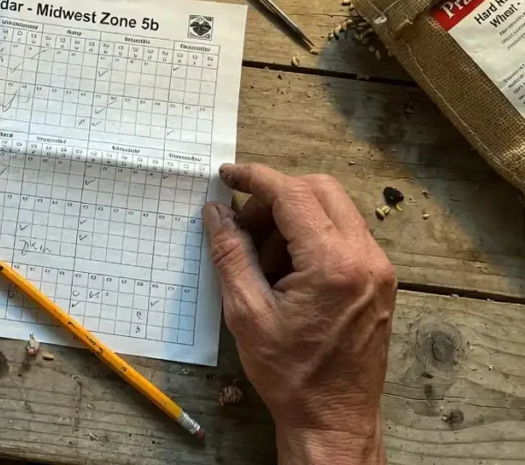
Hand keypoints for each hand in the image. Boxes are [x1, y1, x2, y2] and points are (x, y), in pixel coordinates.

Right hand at [203, 163, 395, 464]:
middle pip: (320, 190)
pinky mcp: (379, 280)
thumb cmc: (290, 374)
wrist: (335, 419)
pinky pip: (343, 235)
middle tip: (243, 226)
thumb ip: (230, 253)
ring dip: (292, 219)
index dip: (255, 179)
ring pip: (333, 210)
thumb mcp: (246, 313)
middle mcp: (366, 258)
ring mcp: (378, 268)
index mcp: (334, 265)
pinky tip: (286, 271)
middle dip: (275, 197)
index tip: (227, 175)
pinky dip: (310, 237)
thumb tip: (215, 213)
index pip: (293, 195)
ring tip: (263, 261)